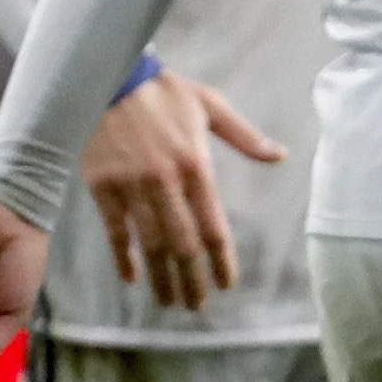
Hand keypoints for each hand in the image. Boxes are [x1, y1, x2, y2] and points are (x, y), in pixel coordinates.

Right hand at [81, 71, 289, 309]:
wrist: (108, 76)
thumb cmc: (164, 91)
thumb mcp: (211, 105)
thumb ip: (245, 136)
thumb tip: (279, 154)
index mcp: (196, 165)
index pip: (213, 225)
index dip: (221, 260)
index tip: (226, 283)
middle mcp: (165, 182)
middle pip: (182, 244)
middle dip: (191, 279)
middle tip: (198, 305)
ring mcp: (132, 187)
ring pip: (151, 243)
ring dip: (161, 277)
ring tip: (169, 301)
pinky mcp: (102, 187)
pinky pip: (116, 231)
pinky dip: (124, 257)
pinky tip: (132, 277)